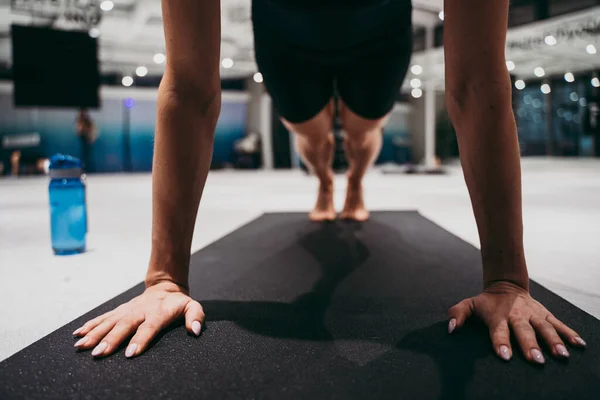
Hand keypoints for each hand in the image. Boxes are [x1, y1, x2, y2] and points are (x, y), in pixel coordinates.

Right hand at [73, 281, 204, 357]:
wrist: (165, 286)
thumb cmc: (178, 302)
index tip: (130, 353)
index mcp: (158, 312)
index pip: (149, 327)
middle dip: (111, 340)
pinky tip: (77, 334)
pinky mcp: (119, 310)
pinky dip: (90, 325)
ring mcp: (127, 309)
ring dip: (95, 334)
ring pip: (110, 321)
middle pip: (125, 325)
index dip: (141, 339)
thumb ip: (196, 316)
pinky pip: (103, 317)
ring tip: (82, 346)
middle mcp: (140, 310)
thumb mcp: (192, 306)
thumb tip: (196, 330)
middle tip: (99, 353)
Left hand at [448, 281, 585, 363]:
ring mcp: (533, 314)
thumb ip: (457, 314)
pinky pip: (559, 324)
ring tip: (561, 355)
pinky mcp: (545, 314)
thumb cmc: (486, 302)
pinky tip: (579, 345)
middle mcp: (517, 315)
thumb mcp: (470, 304)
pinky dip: (569, 334)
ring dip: (553, 341)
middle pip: (524, 331)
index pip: (499, 330)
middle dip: (530, 345)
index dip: (501, 342)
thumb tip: (450, 328)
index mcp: (498, 316)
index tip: (505, 355)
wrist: (506, 285)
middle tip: (536, 360)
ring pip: (545, 328)